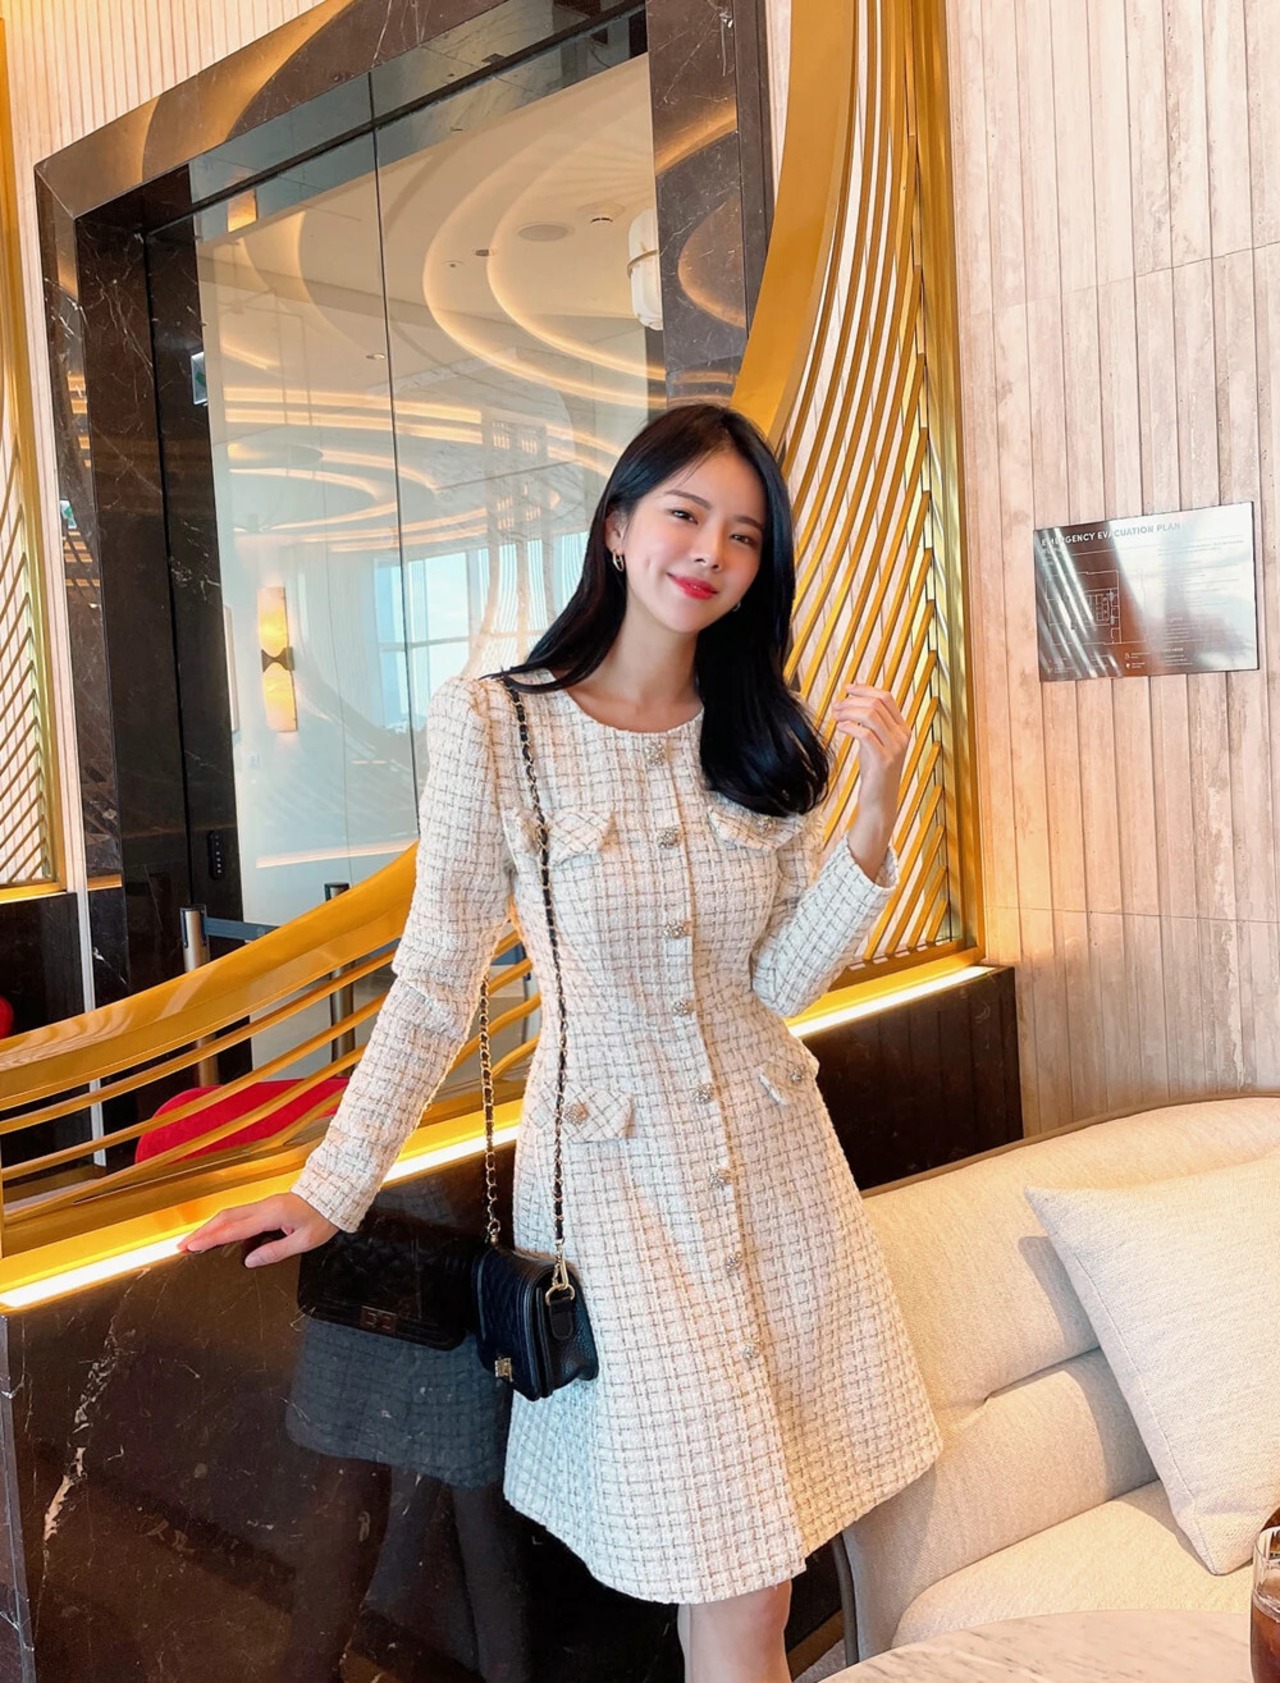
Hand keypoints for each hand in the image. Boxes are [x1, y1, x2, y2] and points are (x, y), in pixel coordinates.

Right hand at [178, 1192, 336, 1267]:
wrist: (335, 1195)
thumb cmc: (323, 1218)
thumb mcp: (304, 1241)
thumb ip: (276, 1251)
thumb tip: (249, 1261)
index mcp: (271, 1215)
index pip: (234, 1229)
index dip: (211, 1238)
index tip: (191, 1247)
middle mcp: (263, 1207)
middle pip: (225, 1218)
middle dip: (202, 1232)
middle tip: (181, 1247)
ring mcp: (264, 1204)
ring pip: (229, 1214)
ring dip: (209, 1227)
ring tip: (192, 1241)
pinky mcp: (266, 1206)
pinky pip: (238, 1214)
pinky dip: (222, 1223)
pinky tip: (216, 1232)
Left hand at [831, 683, 911, 879]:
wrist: (879, 802)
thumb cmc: (874, 774)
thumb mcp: (873, 744)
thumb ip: (869, 726)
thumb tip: (851, 705)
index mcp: (902, 729)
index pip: (886, 698)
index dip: (865, 689)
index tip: (847, 688)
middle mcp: (902, 736)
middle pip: (878, 703)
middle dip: (853, 700)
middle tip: (836, 705)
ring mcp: (895, 748)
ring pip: (871, 715)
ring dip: (849, 711)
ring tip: (835, 715)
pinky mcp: (883, 760)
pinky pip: (865, 734)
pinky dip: (849, 727)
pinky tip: (840, 728)